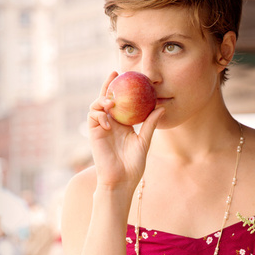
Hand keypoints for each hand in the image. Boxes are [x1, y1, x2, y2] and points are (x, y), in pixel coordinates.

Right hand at [87, 71, 163, 193]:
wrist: (121, 180)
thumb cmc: (133, 165)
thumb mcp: (144, 141)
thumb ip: (150, 124)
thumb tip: (161, 108)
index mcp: (122, 124)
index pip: (121, 103)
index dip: (122, 89)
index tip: (129, 76)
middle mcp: (110, 124)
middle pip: (106, 99)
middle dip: (108, 85)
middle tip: (115, 74)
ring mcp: (101, 128)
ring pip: (96, 106)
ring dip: (102, 100)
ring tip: (112, 102)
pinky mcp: (94, 134)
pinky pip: (93, 117)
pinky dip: (99, 115)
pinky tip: (108, 120)